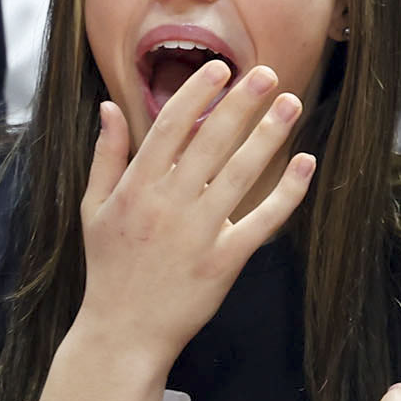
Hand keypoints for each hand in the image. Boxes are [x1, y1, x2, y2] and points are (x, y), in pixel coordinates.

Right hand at [76, 64, 313, 365]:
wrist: (123, 332)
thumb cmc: (109, 267)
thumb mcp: (94, 208)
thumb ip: (105, 156)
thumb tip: (110, 106)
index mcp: (136, 188)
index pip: (170, 127)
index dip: (196, 93)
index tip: (220, 68)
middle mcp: (168, 204)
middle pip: (210, 141)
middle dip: (241, 103)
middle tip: (267, 73)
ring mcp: (198, 233)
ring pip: (240, 173)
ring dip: (269, 135)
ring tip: (290, 103)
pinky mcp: (224, 260)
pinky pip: (262, 220)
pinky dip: (287, 192)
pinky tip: (305, 162)